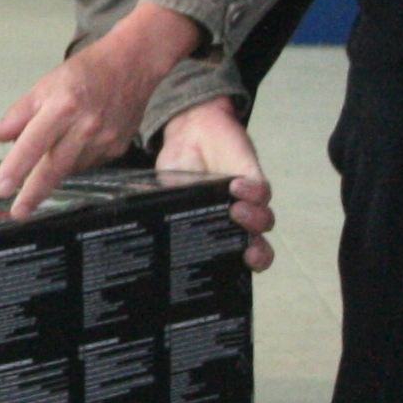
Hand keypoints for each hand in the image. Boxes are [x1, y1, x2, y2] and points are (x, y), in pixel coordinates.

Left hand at [0, 3, 201, 213]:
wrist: (133, 64)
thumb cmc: (84, 72)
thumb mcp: (45, 85)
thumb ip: (18, 114)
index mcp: (63, 106)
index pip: (33, 142)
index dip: (16, 167)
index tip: (1, 189)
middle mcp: (86, 126)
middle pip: (54, 167)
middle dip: (33, 193)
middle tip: (17, 213)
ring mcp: (105, 141)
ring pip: (70, 168)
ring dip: (53, 170)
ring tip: (50, 152)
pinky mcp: (118, 150)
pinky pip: (87, 165)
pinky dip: (74, 162)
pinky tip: (75, 145)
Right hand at [153, 98, 276, 272]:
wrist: (190, 130)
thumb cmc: (177, 167)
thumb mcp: (164, 192)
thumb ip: (158, 208)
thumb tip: (138, 223)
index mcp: (214, 231)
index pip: (231, 261)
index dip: (233, 272)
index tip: (224, 273)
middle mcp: (236, 222)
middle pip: (258, 249)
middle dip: (257, 256)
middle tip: (247, 252)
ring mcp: (248, 202)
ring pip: (265, 222)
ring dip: (254, 221)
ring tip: (235, 209)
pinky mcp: (254, 178)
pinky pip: (263, 191)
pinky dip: (252, 192)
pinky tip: (236, 185)